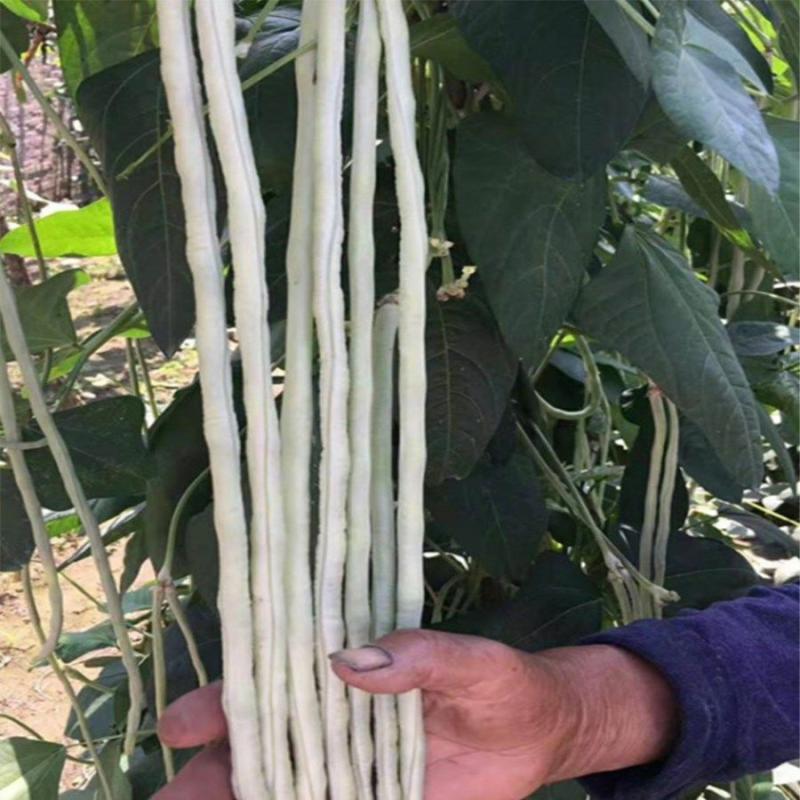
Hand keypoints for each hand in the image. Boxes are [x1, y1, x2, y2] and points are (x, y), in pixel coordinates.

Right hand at [153, 630, 677, 799]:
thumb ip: (418, 654)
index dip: (223, 704)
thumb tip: (348, 659)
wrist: (540, 731)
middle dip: (209, 775)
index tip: (181, 727)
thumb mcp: (467, 659)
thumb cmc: (501, 680)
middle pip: (261, 751)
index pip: (273, 686)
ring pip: (282, 791)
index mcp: (348, 678)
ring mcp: (353, 774)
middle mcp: (338, 726)